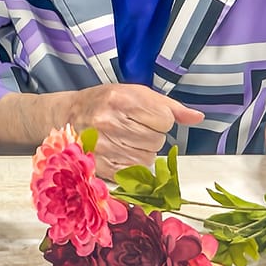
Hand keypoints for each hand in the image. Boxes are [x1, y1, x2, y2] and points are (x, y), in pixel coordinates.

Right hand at [67, 83, 203, 177]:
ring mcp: (104, 145)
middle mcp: (111, 122)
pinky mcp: (101, 165)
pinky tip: (119, 151)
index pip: (165, 120)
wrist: (68, 115)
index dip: (160, 119)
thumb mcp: (134, 93)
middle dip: (150, 136)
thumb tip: (198, 117)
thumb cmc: (104, 102)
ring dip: (142, 151)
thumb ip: (168, 105)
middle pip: (157, 141)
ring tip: (124, 139)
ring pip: (148, 159)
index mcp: (121, 99)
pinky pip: (134, 172)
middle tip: (132, 128)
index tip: (145, 116)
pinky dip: (132, 164)